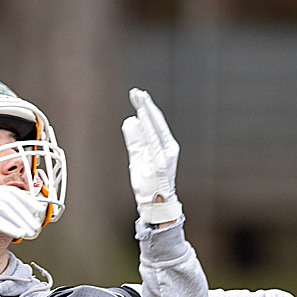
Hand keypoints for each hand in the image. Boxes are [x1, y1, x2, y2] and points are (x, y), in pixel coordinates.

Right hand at [0, 185, 45, 256]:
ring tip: (28, 231)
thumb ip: (2, 212)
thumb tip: (25, 214)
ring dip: (18, 220)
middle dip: (25, 213)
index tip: (38, 210)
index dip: (26, 201)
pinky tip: (16, 232)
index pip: (10, 192)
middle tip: (35, 225)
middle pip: (8, 199)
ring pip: (2, 207)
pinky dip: (7, 226)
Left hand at [121, 88, 181, 225]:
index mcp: (163, 146)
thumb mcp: (138, 158)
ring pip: (155, 127)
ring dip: (147, 111)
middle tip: (137, 92)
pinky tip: (142, 115)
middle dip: (146, 105)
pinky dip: (147, 126)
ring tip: (139, 98)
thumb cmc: (147, 184)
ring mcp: (165, 154)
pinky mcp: (160, 161)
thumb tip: (129, 120)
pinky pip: (153, 139)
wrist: (154, 204)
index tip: (137, 95)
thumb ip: (135, 140)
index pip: (153, 123)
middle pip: (156, 121)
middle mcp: (167, 147)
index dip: (146, 108)